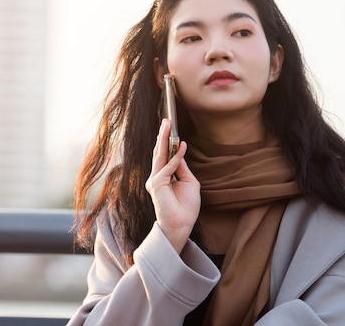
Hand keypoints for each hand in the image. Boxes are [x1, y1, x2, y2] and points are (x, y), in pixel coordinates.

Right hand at [145, 119, 200, 253]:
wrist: (181, 224)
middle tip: (166, 120)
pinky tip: (181, 146)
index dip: (166, 141)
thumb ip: (182, 167)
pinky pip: (168, 167)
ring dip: (164, 139)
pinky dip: (176, 156)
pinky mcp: (156, 184)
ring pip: (159, 155)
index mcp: (164, 176)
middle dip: (162, 135)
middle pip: (159, 152)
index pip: (164, 155)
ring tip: (167, 125)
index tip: (169, 127)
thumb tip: (179, 151)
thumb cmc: (186, 207)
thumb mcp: (189, 182)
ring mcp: (155, 180)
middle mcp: (157, 176)